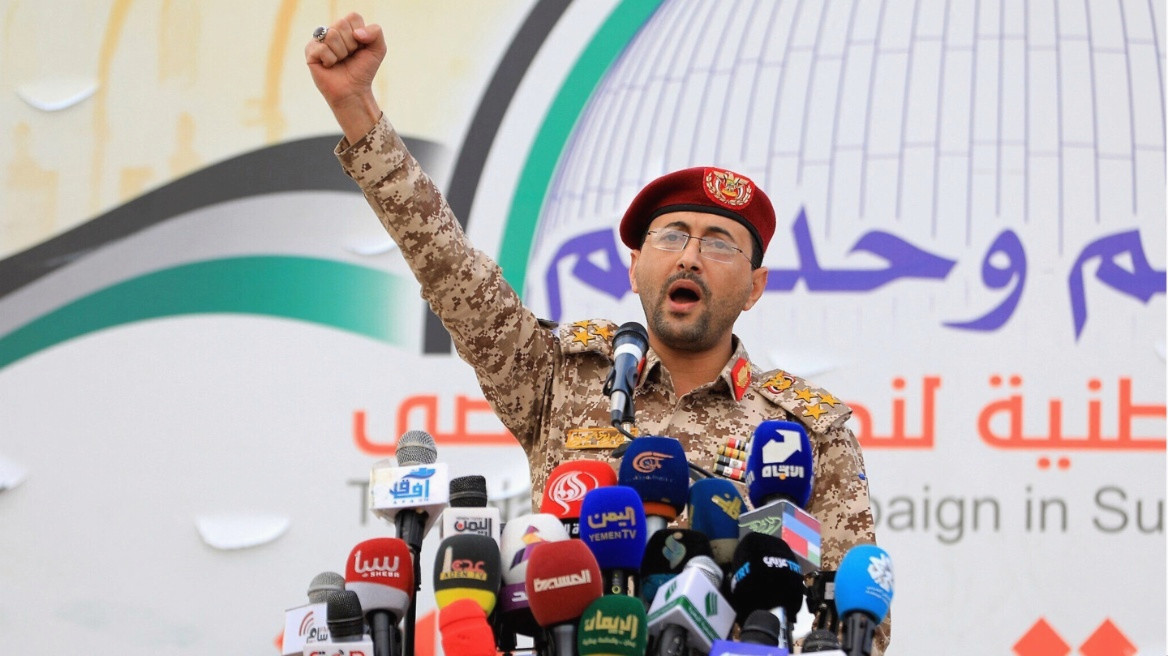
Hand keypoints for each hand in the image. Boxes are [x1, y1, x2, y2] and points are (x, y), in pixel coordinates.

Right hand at [305, 12, 385, 141]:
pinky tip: (329, 66)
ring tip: (340, 61)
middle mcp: (331, 31)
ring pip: (332, 35)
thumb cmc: (363, 70)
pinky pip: (322, 48)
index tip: (360, 47)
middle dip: (351, 44)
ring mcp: (319, 40)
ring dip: (341, 53)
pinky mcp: (310, 51)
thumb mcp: (378, 49)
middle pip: (341, 24)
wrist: (353, 91)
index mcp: (346, 27)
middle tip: (349, 56)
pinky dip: (330, 60)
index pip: (353, 17)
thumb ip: (375, 31)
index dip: (360, 34)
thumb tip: (356, 33)